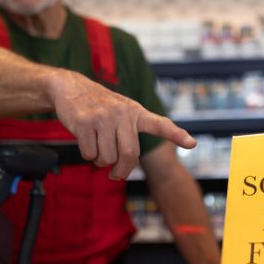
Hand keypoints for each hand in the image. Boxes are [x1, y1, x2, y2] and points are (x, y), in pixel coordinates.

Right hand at [49, 70, 195, 178]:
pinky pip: (90, 154)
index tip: (192, 143)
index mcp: (136, 112)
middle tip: (115, 175)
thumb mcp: (121, 111)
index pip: (160, 124)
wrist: (71, 87)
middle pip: (129, 155)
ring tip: (97, 148)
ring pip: (107, 158)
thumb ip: (130, 133)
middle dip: (121, 171)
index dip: (176, 134)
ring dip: (100, 162)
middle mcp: (122, 113)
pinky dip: (87, 155)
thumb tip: (126, 167)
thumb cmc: (100, 106)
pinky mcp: (84, 122)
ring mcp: (103, 117)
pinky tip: (85, 141)